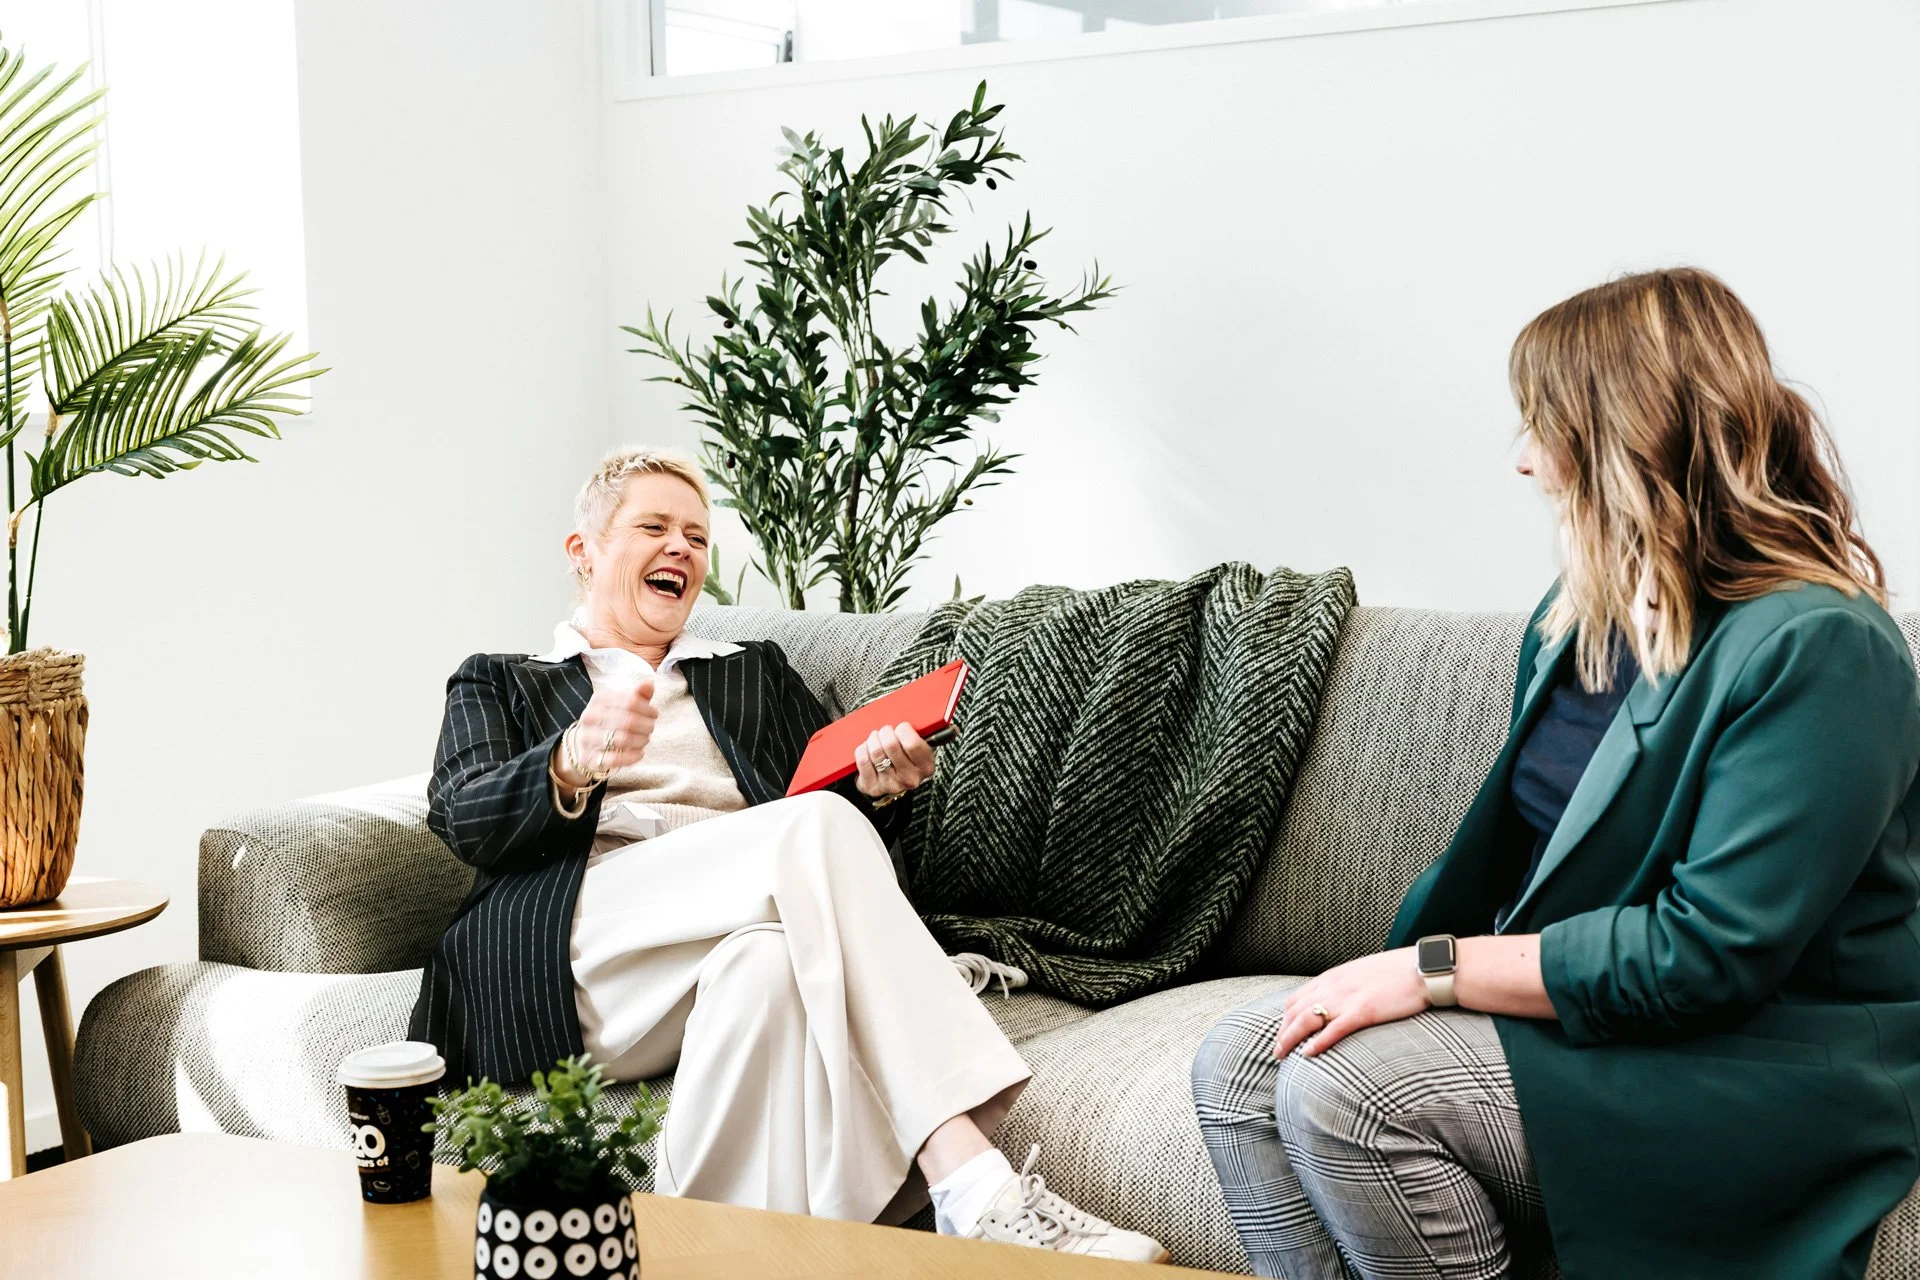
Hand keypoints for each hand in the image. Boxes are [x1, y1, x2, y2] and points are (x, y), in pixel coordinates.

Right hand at [552, 678, 656, 789]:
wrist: (583, 745)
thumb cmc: (610, 721)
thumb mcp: (622, 704)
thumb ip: (638, 695)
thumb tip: (649, 683)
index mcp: (599, 699)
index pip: (631, 701)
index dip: (648, 709)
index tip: (654, 714)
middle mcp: (590, 717)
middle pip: (628, 720)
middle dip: (646, 725)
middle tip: (650, 728)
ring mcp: (587, 738)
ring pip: (623, 739)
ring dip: (641, 740)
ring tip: (645, 739)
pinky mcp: (590, 758)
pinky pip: (616, 759)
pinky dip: (633, 756)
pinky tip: (640, 752)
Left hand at [853, 721, 935, 799]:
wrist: (892, 782)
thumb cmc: (906, 757)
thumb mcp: (919, 747)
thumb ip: (921, 733)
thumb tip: (926, 719)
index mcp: (926, 766)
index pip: (912, 743)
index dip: (903, 730)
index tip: (900, 727)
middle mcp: (910, 778)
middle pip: (891, 745)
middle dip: (885, 732)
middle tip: (885, 731)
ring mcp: (891, 785)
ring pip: (876, 752)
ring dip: (873, 740)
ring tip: (876, 738)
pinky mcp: (873, 787)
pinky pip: (863, 760)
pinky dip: (862, 750)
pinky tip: (867, 749)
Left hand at [1273, 947, 1428, 1058]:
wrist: (1422, 968)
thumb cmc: (1395, 973)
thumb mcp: (1360, 973)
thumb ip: (1344, 986)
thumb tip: (1334, 1002)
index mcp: (1332, 977)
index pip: (1296, 998)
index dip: (1284, 1018)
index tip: (1280, 1033)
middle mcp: (1333, 985)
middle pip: (1295, 1011)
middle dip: (1281, 1032)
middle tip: (1275, 1051)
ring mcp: (1347, 998)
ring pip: (1307, 1019)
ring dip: (1290, 1039)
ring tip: (1282, 1055)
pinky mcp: (1364, 1011)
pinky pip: (1334, 1029)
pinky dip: (1317, 1042)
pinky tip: (1307, 1054)